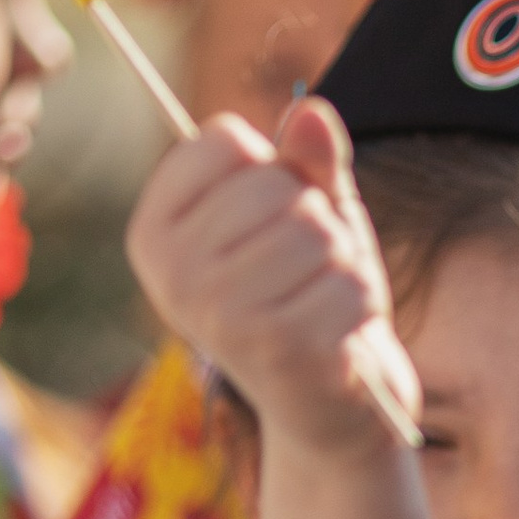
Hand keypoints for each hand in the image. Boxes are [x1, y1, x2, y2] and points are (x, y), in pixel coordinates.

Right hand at [126, 98, 416, 458]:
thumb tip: (312, 111)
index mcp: (155, 231)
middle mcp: (172, 274)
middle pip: (276, 186)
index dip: (274, 169)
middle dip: (317, 223)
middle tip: (307, 277)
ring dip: (343, 265)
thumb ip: (307, 163)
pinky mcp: (276, 349)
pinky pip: (351, 282)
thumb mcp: (306, 214)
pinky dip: (363, 305)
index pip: (225, 139)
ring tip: (324, 306)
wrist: (330, 407)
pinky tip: (341, 338)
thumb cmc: (310, 296)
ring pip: (318, 231)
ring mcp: (219, 314)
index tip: (271, 223)